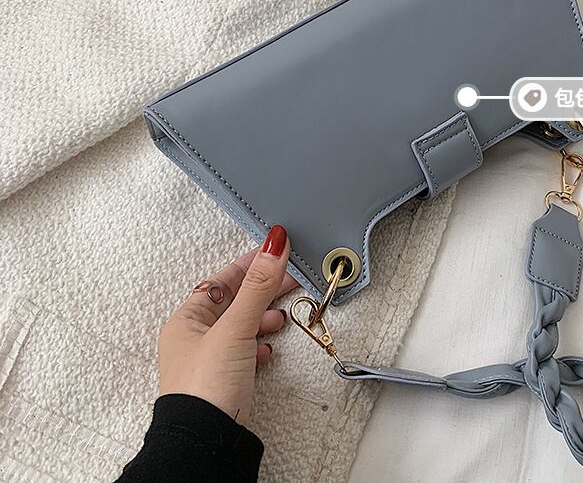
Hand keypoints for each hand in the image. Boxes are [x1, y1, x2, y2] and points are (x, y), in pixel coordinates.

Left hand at [157, 225, 294, 427]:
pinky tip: (267, 348)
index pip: (220, 280)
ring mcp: (209, 362)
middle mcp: (194, 340)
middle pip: (233, 302)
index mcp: (186, 320)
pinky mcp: (224, 383)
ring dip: (261, 319)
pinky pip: (244, 352)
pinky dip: (258, 345)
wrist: (206, 444)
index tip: (272, 253)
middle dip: (261, 291)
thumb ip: (257, 287)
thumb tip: (272, 247)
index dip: (248, 265)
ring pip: (240, 328)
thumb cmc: (205, 388)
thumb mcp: (235, 328)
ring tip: (279, 317)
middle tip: (288, 278)